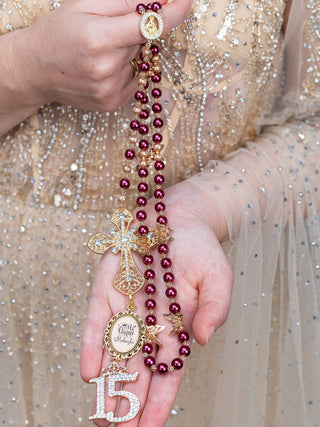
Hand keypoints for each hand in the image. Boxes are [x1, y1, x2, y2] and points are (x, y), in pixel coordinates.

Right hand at [7, 0, 191, 112]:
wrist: (35, 69)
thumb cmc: (58, 32)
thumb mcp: (85, 5)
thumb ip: (124, 2)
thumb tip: (159, 1)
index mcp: (99, 38)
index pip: (149, 26)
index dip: (173, 13)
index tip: (187, 2)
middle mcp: (106, 68)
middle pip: (142, 43)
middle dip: (132, 33)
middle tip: (106, 32)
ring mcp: (109, 90)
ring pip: (138, 62)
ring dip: (128, 54)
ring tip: (99, 54)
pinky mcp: (111, 103)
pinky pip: (134, 80)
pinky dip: (125, 71)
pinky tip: (103, 69)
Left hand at [80, 181, 232, 425]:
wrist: (181, 217)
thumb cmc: (203, 250)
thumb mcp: (218, 279)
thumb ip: (215, 309)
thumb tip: (203, 339)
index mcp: (177, 326)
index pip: (168, 372)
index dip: (160, 401)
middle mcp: (149, 321)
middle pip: (138, 369)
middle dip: (129, 402)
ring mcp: (127, 306)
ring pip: (115, 352)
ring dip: (108, 383)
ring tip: (101, 416)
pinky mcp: (108, 286)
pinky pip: (98, 320)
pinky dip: (93, 344)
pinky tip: (90, 372)